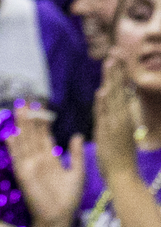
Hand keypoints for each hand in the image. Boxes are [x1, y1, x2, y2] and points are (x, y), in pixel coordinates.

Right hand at [5, 107, 84, 226]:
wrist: (60, 216)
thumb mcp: (78, 172)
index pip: (44, 135)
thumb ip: (76, 154)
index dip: (41, 121)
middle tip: (25, 101)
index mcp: (51, 158)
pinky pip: (18, 159)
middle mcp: (38, 160)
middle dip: (28, 118)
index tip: (39, 106)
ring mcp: (30, 166)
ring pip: (24, 142)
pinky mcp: (24, 175)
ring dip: (20, 127)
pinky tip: (11, 135)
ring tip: (18, 111)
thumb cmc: (69, 198)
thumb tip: (77, 135)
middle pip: (31, 135)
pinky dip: (14, 148)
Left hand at [94, 55, 140, 181]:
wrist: (123, 175)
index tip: (115, 57)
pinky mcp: (111, 135)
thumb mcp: (113, 130)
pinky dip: (104, 104)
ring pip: (114, 98)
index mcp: (121, 116)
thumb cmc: (118, 157)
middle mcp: (120, 118)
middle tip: (115, 51)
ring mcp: (116, 125)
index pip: (119, 90)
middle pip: (118, 89)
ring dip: (112, 80)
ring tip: (111, 62)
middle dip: (116, 70)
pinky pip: (106, 117)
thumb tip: (103, 99)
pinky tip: (103, 91)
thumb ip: (107, 114)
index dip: (116, 74)